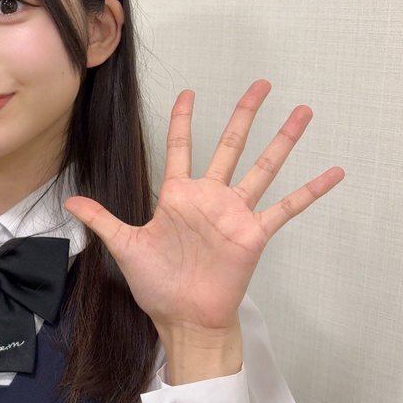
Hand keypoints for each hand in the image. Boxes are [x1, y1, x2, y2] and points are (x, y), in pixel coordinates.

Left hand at [64, 80, 344, 334]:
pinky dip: (311, 190)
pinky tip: (333, 172)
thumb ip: (102, 219)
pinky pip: (287, 207)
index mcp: (178, 196)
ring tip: (303, 111)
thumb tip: (69, 203)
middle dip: (246, 114)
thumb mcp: (124, 246)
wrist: (183, 319)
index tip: (190, 93)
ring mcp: (235, 213)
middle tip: (261, 84)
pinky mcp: (255, 233)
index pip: (183, 147)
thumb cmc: (156, 286)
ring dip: (284, 140)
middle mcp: (210, 198)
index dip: (186, 120)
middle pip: (231, 145)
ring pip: (264, 167)